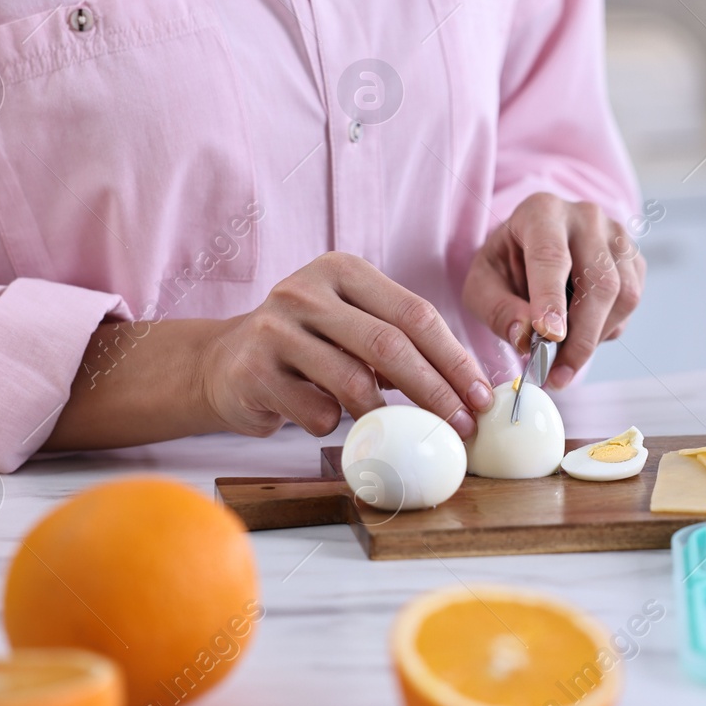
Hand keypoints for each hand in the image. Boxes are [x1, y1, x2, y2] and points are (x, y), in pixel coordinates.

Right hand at [197, 253, 493, 438]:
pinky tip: (330, 421)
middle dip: (435, 391)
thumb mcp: (353, 326)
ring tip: (405, 434)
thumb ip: (402, 342)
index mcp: (343, 271)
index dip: (455, 359)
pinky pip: (316, 411)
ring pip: (353, 381)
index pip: (416, 313)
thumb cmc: (310, 349)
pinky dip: (335, 426)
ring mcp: (275, 328)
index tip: (481, 397)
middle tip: (461, 426)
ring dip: (389, 416)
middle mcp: (306, 290)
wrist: (224, 363)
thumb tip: (472, 387)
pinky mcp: (252, 370)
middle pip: (389, 344)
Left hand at [462, 193, 644, 388]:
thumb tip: (527, 336)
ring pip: (623, 296)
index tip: (549, 337)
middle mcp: (586, 217)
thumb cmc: (506, 265)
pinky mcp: (634, 260)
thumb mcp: (482, 284)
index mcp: (542, 211)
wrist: (531, 248)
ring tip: (564, 359)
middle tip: (557, 374)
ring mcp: (617, 236)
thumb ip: (498, 309)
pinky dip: (607, 330)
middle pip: (599, 281)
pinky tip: (581, 333)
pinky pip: (631, 305)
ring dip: (595, 338)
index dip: (552, 299)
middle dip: (580, 336)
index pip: (552, 256)